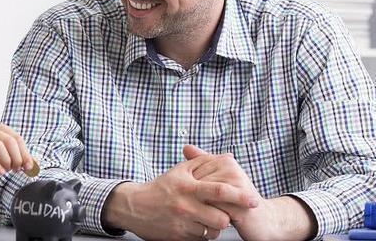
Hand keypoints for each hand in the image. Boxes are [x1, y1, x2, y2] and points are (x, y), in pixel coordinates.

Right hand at [0, 123, 32, 176]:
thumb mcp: (6, 157)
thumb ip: (20, 159)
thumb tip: (34, 165)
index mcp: (1, 129)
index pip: (17, 138)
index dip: (25, 153)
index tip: (28, 167)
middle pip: (9, 140)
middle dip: (16, 157)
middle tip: (17, 169)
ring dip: (6, 160)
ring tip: (7, 170)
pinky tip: (0, 172)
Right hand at [103, 154, 258, 239]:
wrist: (134, 206)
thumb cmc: (160, 187)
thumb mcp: (179, 171)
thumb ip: (203, 162)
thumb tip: (227, 156)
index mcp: (188, 187)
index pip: (220, 191)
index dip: (240, 196)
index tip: (254, 200)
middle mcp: (186, 205)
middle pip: (221, 218)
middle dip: (226, 217)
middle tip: (223, 212)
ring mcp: (182, 223)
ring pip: (213, 231)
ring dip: (214, 227)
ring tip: (207, 219)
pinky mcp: (178, 236)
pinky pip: (201, 239)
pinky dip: (202, 234)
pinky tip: (196, 225)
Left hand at [185, 145, 314, 240]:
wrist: (263, 220)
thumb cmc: (237, 201)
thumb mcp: (219, 179)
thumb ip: (203, 162)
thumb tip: (185, 147)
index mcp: (225, 161)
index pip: (194, 168)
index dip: (187, 184)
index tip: (183, 193)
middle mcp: (231, 169)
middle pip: (198, 181)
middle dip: (190, 195)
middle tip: (185, 204)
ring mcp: (236, 185)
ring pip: (204, 194)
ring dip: (197, 205)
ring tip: (195, 212)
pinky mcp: (239, 203)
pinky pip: (215, 207)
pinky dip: (206, 214)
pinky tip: (203, 220)